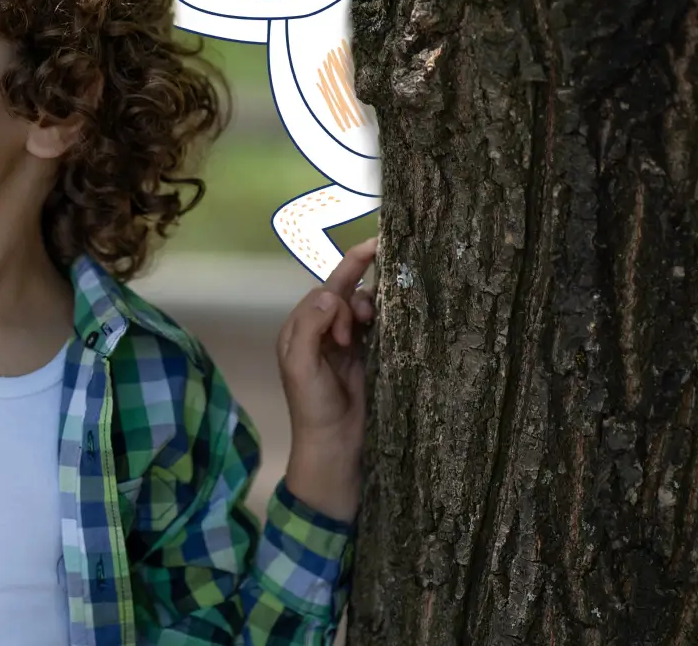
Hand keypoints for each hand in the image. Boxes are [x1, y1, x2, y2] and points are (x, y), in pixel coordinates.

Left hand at [277, 237, 377, 521]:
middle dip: (359, 291)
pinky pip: (382, 330)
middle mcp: (323, 332)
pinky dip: (388, 322)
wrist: (335, 450)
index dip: (347, 272)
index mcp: (301, 329)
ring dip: (372, 309)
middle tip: (364, 318)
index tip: (375, 246)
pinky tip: (397, 322)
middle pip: (346, 294)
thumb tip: (330, 292)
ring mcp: (349, 346)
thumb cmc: (312, 407)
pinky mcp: (371, 360)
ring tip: (370, 328)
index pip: (325, 290)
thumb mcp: (300, 365)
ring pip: (366, 310)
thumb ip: (310, 325)